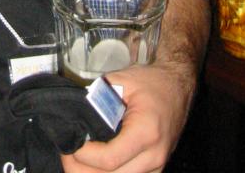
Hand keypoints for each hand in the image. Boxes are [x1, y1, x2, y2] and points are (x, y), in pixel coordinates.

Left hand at [61, 61, 193, 172]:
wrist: (178, 87)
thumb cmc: (151, 82)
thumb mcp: (122, 81)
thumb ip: (98, 97)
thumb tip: (74, 112)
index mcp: (146, 132)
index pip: (109, 159)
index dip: (84, 155)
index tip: (70, 143)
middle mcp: (154, 156)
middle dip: (82, 169)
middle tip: (66, 153)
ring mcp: (156, 167)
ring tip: (75, 159)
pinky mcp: (155, 170)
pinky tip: (92, 164)